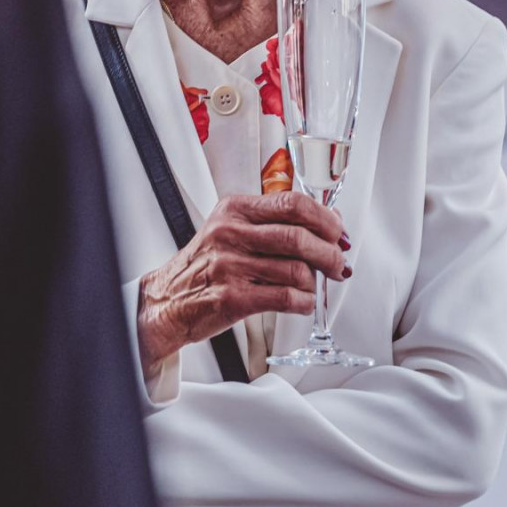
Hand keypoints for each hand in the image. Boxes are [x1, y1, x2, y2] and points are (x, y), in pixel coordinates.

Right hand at [136, 191, 349, 374]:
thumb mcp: (232, 228)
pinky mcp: (233, 297)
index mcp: (235, 210)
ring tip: (314, 286)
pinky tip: (302, 302)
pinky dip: (303, 302)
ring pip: (296, 269)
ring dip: (315, 281)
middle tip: (338, 263)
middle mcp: (231, 233)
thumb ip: (274, 222)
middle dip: (329, 253)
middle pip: (298, 237)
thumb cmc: (205, 265)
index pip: (292, 204)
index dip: (325, 219)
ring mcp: (230, 266)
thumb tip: (328, 221)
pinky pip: (285, 298)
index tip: (338, 233)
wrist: (168, 299)